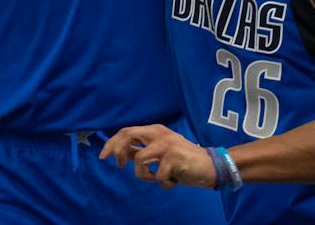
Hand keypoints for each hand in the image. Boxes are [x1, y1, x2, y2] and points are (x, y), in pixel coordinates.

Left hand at [100, 124, 216, 189]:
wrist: (210, 166)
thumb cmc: (182, 161)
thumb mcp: (159, 152)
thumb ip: (141, 151)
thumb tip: (121, 153)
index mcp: (154, 130)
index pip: (126, 131)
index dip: (112, 143)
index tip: (104, 156)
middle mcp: (159, 134)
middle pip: (127, 135)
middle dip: (117, 151)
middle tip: (120, 166)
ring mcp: (166, 145)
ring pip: (140, 160)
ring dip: (145, 176)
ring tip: (156, 178)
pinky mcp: (174, 159)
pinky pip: (158, 176)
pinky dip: (163, 184)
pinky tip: (173, 181)